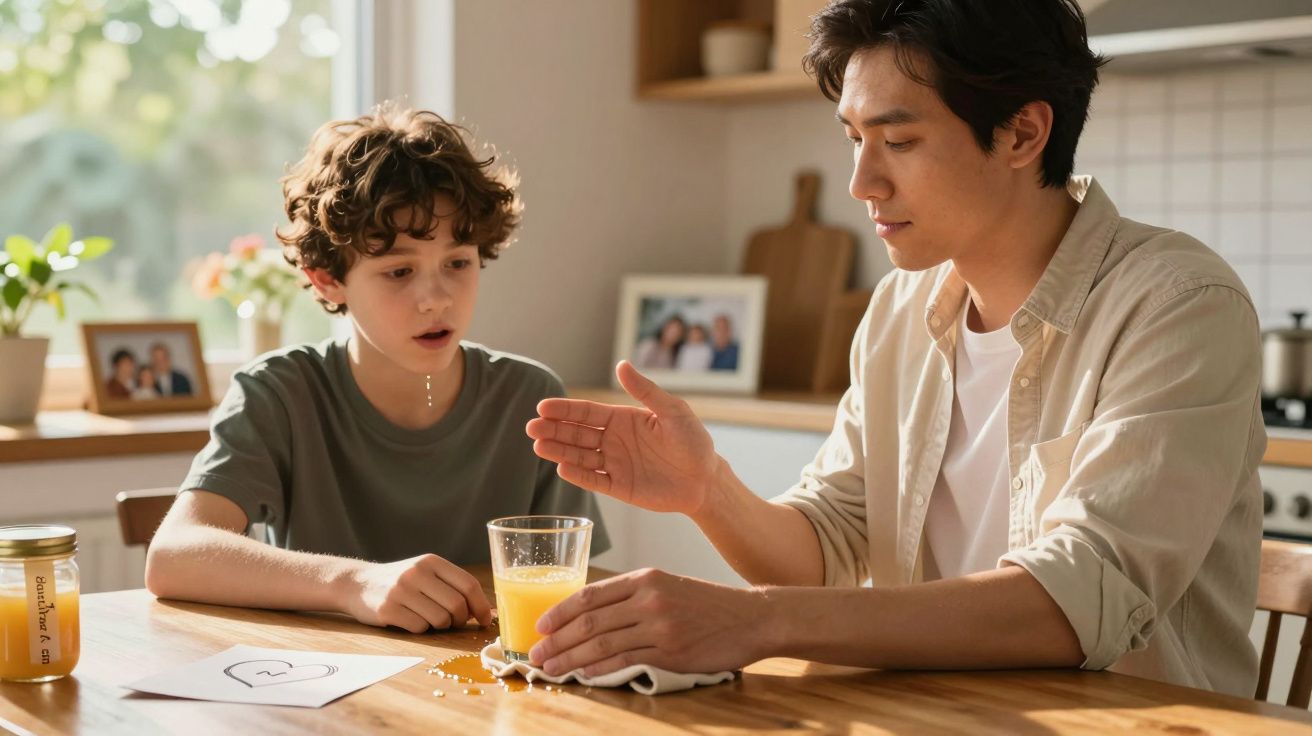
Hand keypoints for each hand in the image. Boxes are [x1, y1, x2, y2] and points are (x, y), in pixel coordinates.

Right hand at [339, 554, 492, 633]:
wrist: (358, 584)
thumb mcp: (427, 574)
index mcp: (431, 561)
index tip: (485, 619)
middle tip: (454, 622)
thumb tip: (489, 612)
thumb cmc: (402, 583)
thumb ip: (454, 587)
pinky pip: (419, 628)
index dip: (481, 605)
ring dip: (441, 626)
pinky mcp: (387, 609)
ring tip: (430, 619)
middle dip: (461, 619)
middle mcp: (416, 573)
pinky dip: (421, 629)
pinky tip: (411, 620)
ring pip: (440, 619)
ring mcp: (400, 591)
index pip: (468, 584)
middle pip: (457, 605)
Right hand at [526, 361, 718, 515]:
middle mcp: (613, 440)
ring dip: (559, 451)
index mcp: (623, 419)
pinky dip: (578, 475)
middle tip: (531, 428)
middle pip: (576, 433)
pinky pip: (594, 480)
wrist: (705, 480)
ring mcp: (614, 464)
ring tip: (538, 446)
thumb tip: (621, 364)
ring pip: (579, 456)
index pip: (587, 412)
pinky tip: (561, 468)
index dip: (565, 409)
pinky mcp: (618, 486)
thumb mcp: (673, 411)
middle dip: (554, 430)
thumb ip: (646, 391)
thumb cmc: (693, 442)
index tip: (542, 407)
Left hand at [528, 568, 766, 676]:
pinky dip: (600, 668)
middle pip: (589, 619)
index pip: (590, 594)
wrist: (751, 617)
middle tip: (535, 655)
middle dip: (557, 639)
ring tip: (551, 669)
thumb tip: (593, 616)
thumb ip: (634, 597)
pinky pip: (625, 659)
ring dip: (570, 658)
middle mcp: (648, 597)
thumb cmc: (708, 605)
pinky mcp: (670, 650)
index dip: (560, 611)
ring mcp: (659, 624)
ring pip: (601, 641)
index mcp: (644, 578)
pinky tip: (583, 675)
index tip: (540, 626)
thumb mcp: (668, 587)